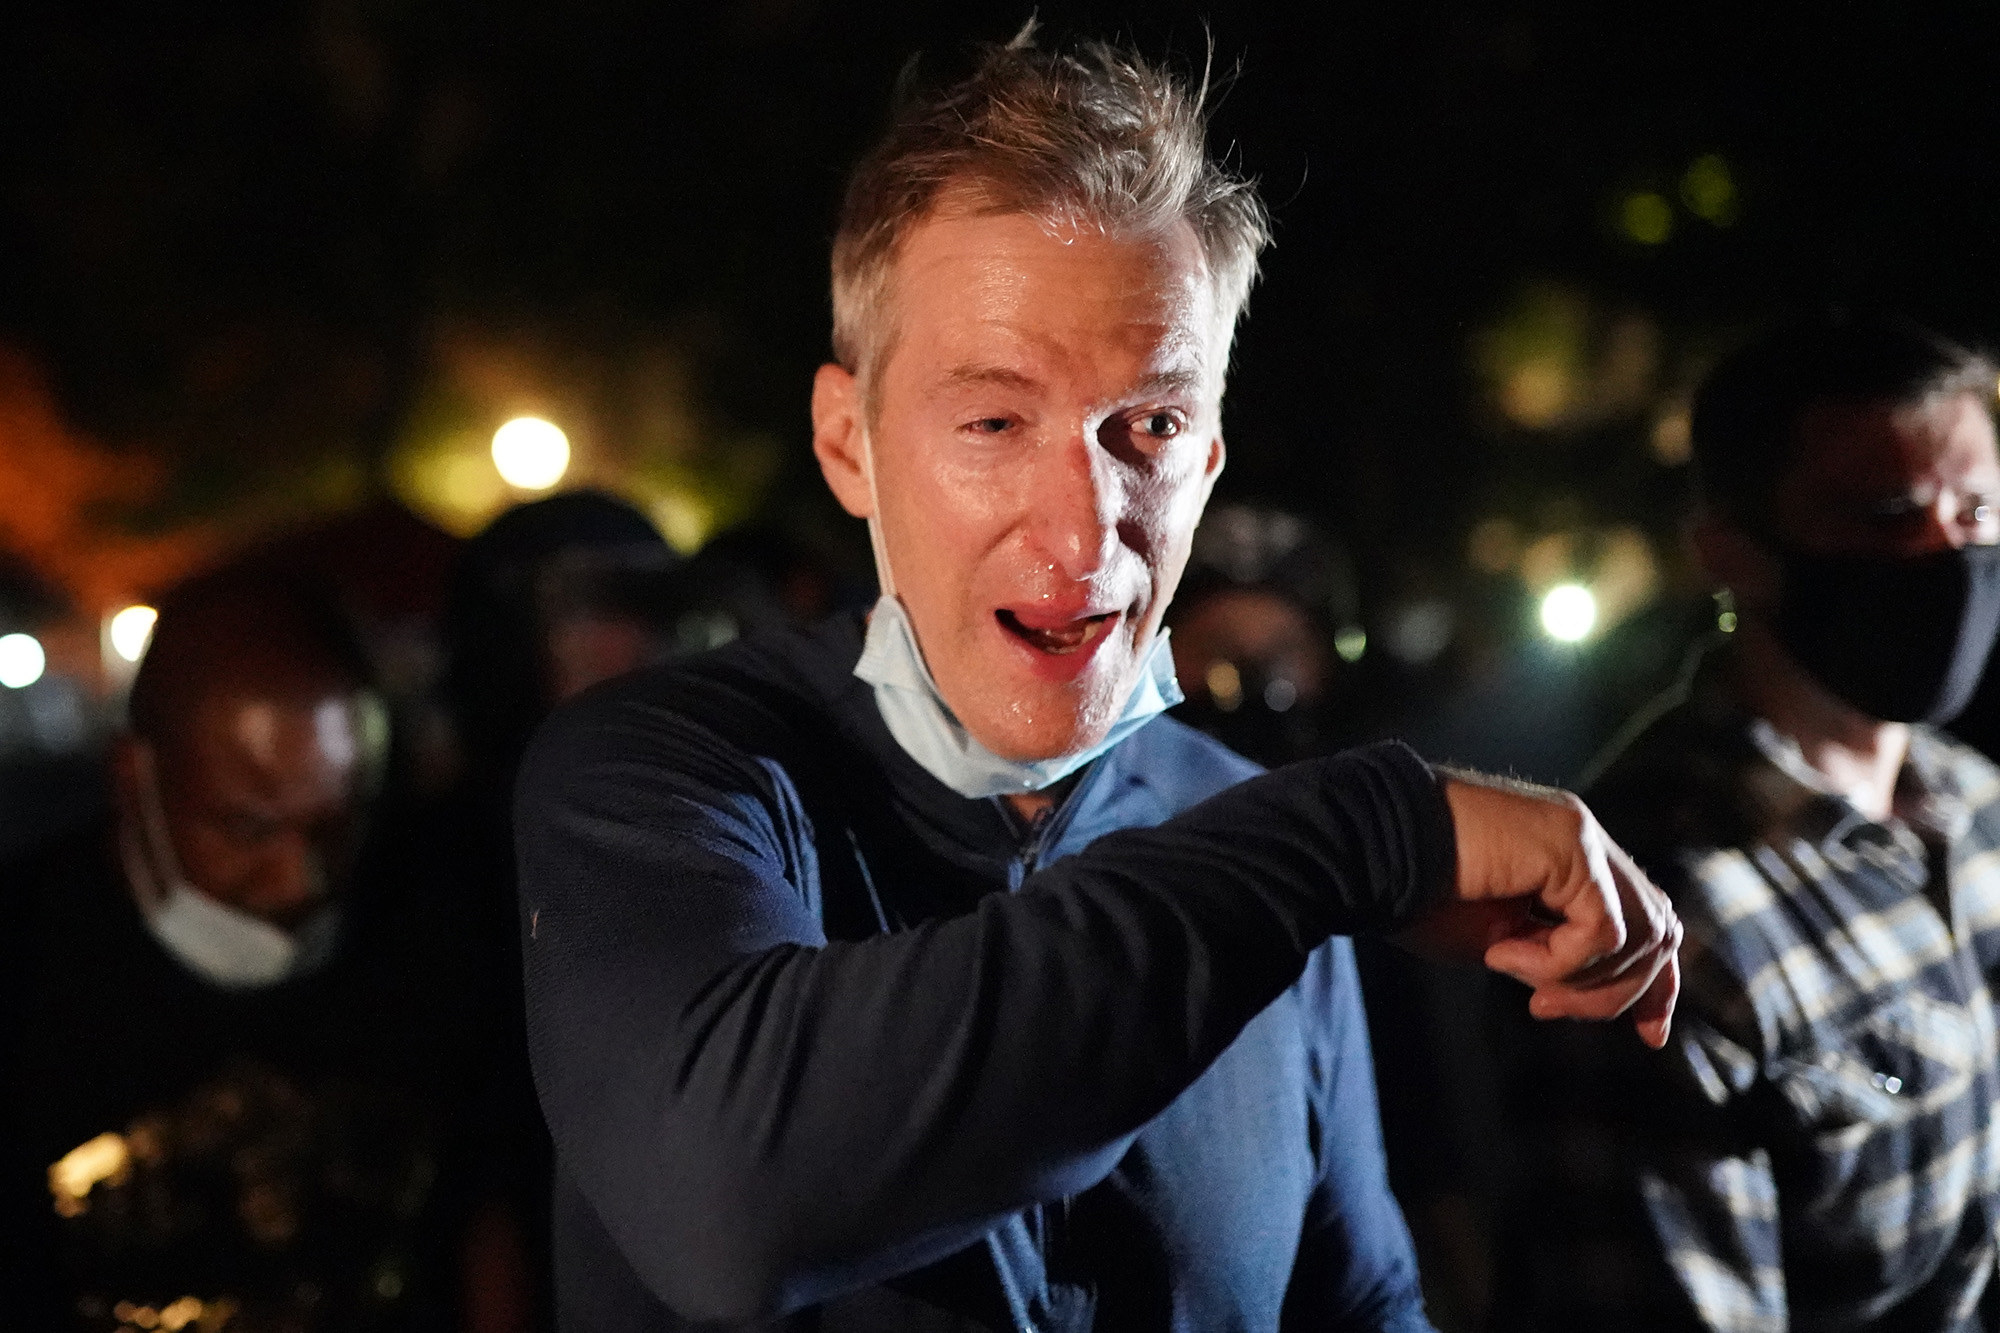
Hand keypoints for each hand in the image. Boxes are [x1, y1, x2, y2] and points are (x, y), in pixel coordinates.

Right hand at [1396, 770, 1682, 1047]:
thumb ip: (1551, 957)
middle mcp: (1583, 838)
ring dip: (1582, 982)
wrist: (1365, 850)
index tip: (1649, 1037)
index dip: (1656, 984)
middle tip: (1543, 1008)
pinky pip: (1603, 930)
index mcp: (1567, 856)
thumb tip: (1586, 995)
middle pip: (1659, 931)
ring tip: (1512, 974)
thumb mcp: (1498, 942)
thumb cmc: (1411, 895)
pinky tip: (1502, 953)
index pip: (1645, 920)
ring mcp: (1581, 835)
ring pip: (1642, 936)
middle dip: (1621, 993)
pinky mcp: (1571, 842)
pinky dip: (1559, 961)